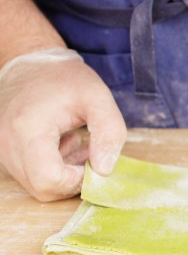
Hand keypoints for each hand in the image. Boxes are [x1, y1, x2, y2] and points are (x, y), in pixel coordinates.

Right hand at [0, 50, 126, 200]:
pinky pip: (31, 176)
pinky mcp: (5, 153)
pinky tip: (63, 144)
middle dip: (73, 178)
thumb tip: (105, 170)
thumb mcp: (98, 97)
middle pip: (43, 189)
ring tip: (76, 142)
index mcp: (28, 129)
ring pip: (37, 186)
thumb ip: (109, 132)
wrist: (31, 65)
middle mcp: (7, 145)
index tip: (92, 158)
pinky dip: (53, 168)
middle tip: (88, 151)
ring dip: (64, 173)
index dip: (77, 179)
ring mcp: (2, 151)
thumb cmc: (66, 79)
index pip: (49, 180)